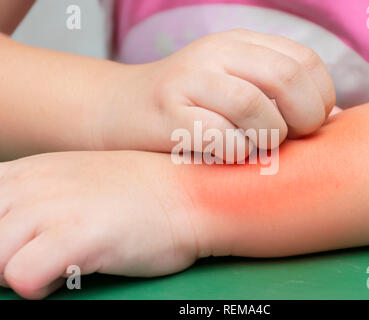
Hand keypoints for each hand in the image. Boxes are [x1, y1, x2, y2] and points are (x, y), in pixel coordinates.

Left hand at [0, 151, 200, 298]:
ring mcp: (54, 209)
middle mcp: (33, 186)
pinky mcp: (78, 236)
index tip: (14, 246)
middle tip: (33, 259)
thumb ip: (35, 196)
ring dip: (14, 272)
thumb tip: (11, 226)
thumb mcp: (73, 180)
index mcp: (29, 173)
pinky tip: (70, 274)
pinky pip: (22, 276)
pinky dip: (39, 286)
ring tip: (53, 266)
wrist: (187, 193)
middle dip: (0, 256)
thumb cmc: (138, 193)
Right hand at [103, 29, 334, 158]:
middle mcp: (217, 53)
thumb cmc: (191, 109)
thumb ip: (282, 97)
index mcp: (241, 43)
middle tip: (292, 138)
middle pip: (287, 78)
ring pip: (255, 106)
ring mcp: (190, 79)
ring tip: (257, 148)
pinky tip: (229, 155)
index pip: (306, 62)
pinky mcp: (169, 112)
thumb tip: (338, 119)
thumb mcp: (238, 88)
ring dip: (268, 138)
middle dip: (304, 118)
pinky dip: (237, 153)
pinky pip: (223, 137)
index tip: (309, 124)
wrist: (121, 110)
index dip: (320, 98)